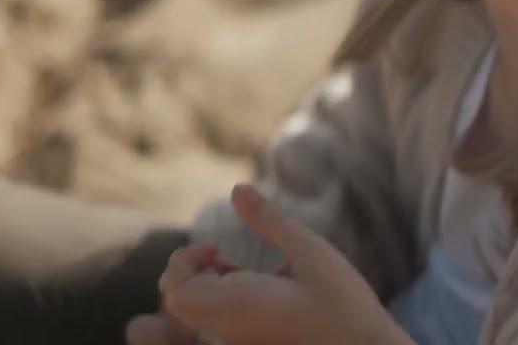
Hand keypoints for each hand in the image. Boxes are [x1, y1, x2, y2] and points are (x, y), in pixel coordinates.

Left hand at [133, 184, 412, 344]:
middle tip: (223, 257)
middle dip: (191, 272)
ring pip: (195, 317)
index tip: (218, 248)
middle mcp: (228, 330)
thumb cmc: (342, 304)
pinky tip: (256, 292)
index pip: (175, 287)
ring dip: (205, 289)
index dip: (185, 260)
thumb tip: (238, 189)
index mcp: (235, 305)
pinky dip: (221, 304)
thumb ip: (270, 222)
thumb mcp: (311, 252)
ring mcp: (238, 343)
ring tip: (240, 272)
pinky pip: (216, 327)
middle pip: (179, 303)